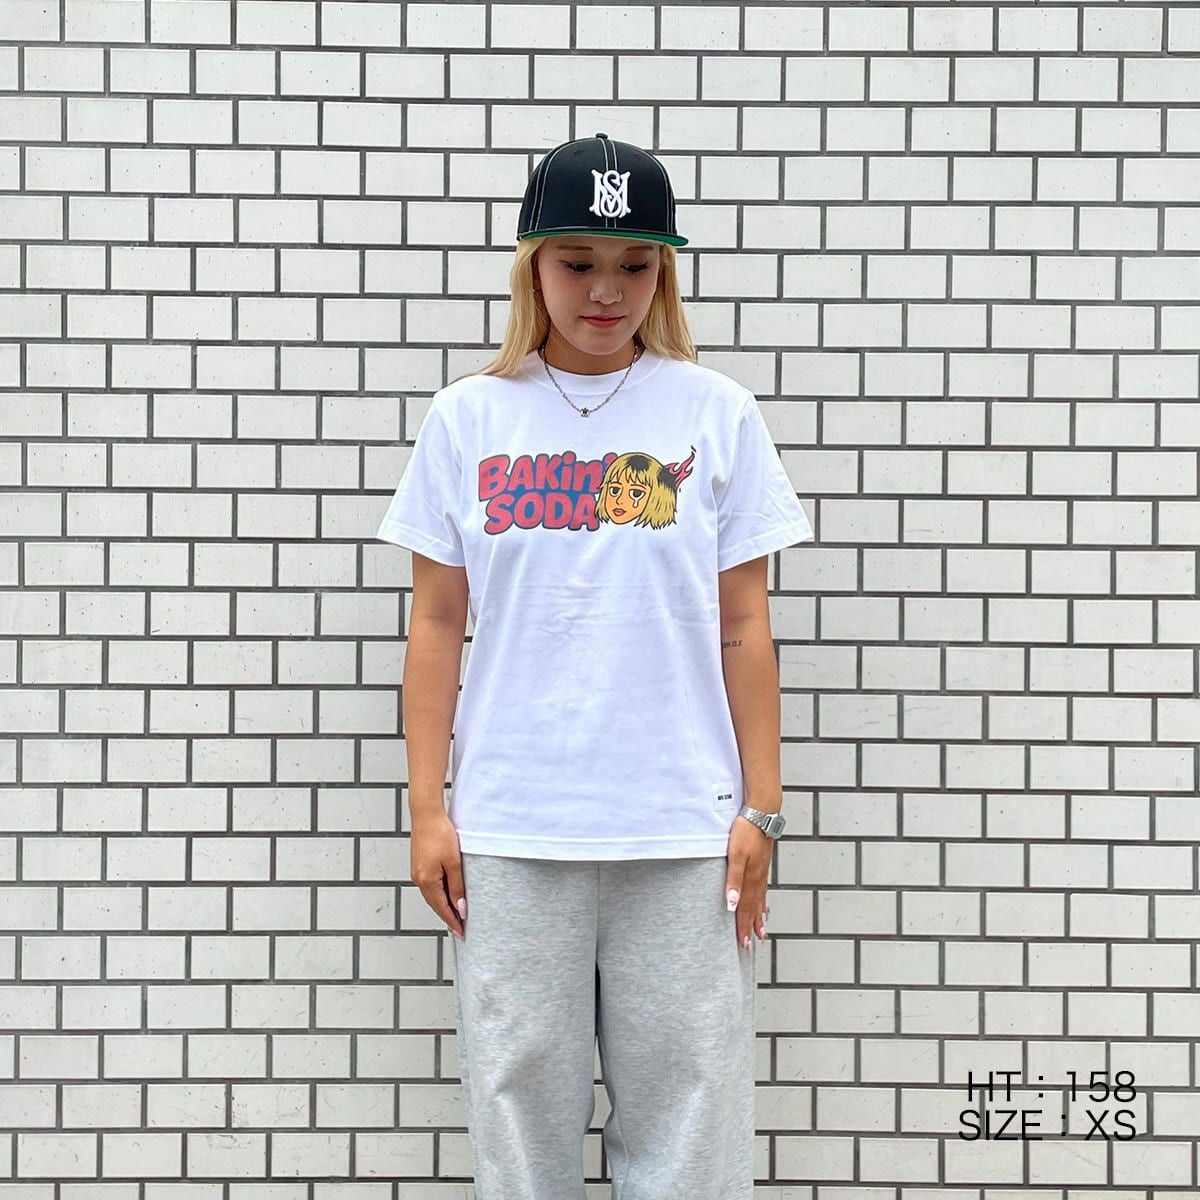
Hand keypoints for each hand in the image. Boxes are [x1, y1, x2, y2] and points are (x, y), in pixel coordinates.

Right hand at [410, 811, 466, 939]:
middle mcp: (419, 879)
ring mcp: (418, 872)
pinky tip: (448, 894)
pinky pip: (430, 885)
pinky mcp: (420, 865)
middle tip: (461, 928)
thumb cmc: (439, 833)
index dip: (453, 921)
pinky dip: (440, 893)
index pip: (442, 908)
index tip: (462, 932)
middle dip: (448, 916)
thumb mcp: (454, 862)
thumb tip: (460, 907)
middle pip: (436, 904)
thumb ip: (457, 886)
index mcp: (427, 881)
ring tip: (457, 914)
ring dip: (444, 905)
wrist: (427, 814)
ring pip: (433, 895)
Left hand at [724, 812, 773, 951]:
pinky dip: (763, 901)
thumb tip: (731, 904)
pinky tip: (764, 905)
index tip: (743, 944)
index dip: (743, 927)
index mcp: (750, 879)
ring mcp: (762, 872)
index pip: (744, 909)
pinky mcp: (762, 864)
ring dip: (759, 917)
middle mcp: (758, 879)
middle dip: (751, 927)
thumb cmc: (747, 831)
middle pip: (754, 909)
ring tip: (761, 931)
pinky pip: (763, 890)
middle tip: (751, 945)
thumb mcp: (736, 855)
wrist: (762, 813)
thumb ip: (733, 880)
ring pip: (760, 901)